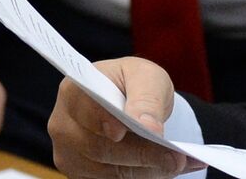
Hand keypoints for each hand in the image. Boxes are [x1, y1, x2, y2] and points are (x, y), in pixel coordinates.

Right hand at [49, 57, 198, 178]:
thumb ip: (146, 98)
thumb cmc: (134, 83)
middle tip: (177, 157)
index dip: (104, 122)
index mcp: (74, 91)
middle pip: (100, 147)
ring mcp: (70, 154)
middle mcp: (64, 125)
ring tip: (181, 163)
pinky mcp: (82, 174)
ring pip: (109, 171)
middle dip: (142, 153)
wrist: (129, 101)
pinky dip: (144, 176)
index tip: (123, 132)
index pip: (87, 109)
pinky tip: (168, 169)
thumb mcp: (146, 77)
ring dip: (148, 170)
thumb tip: (148, 126)